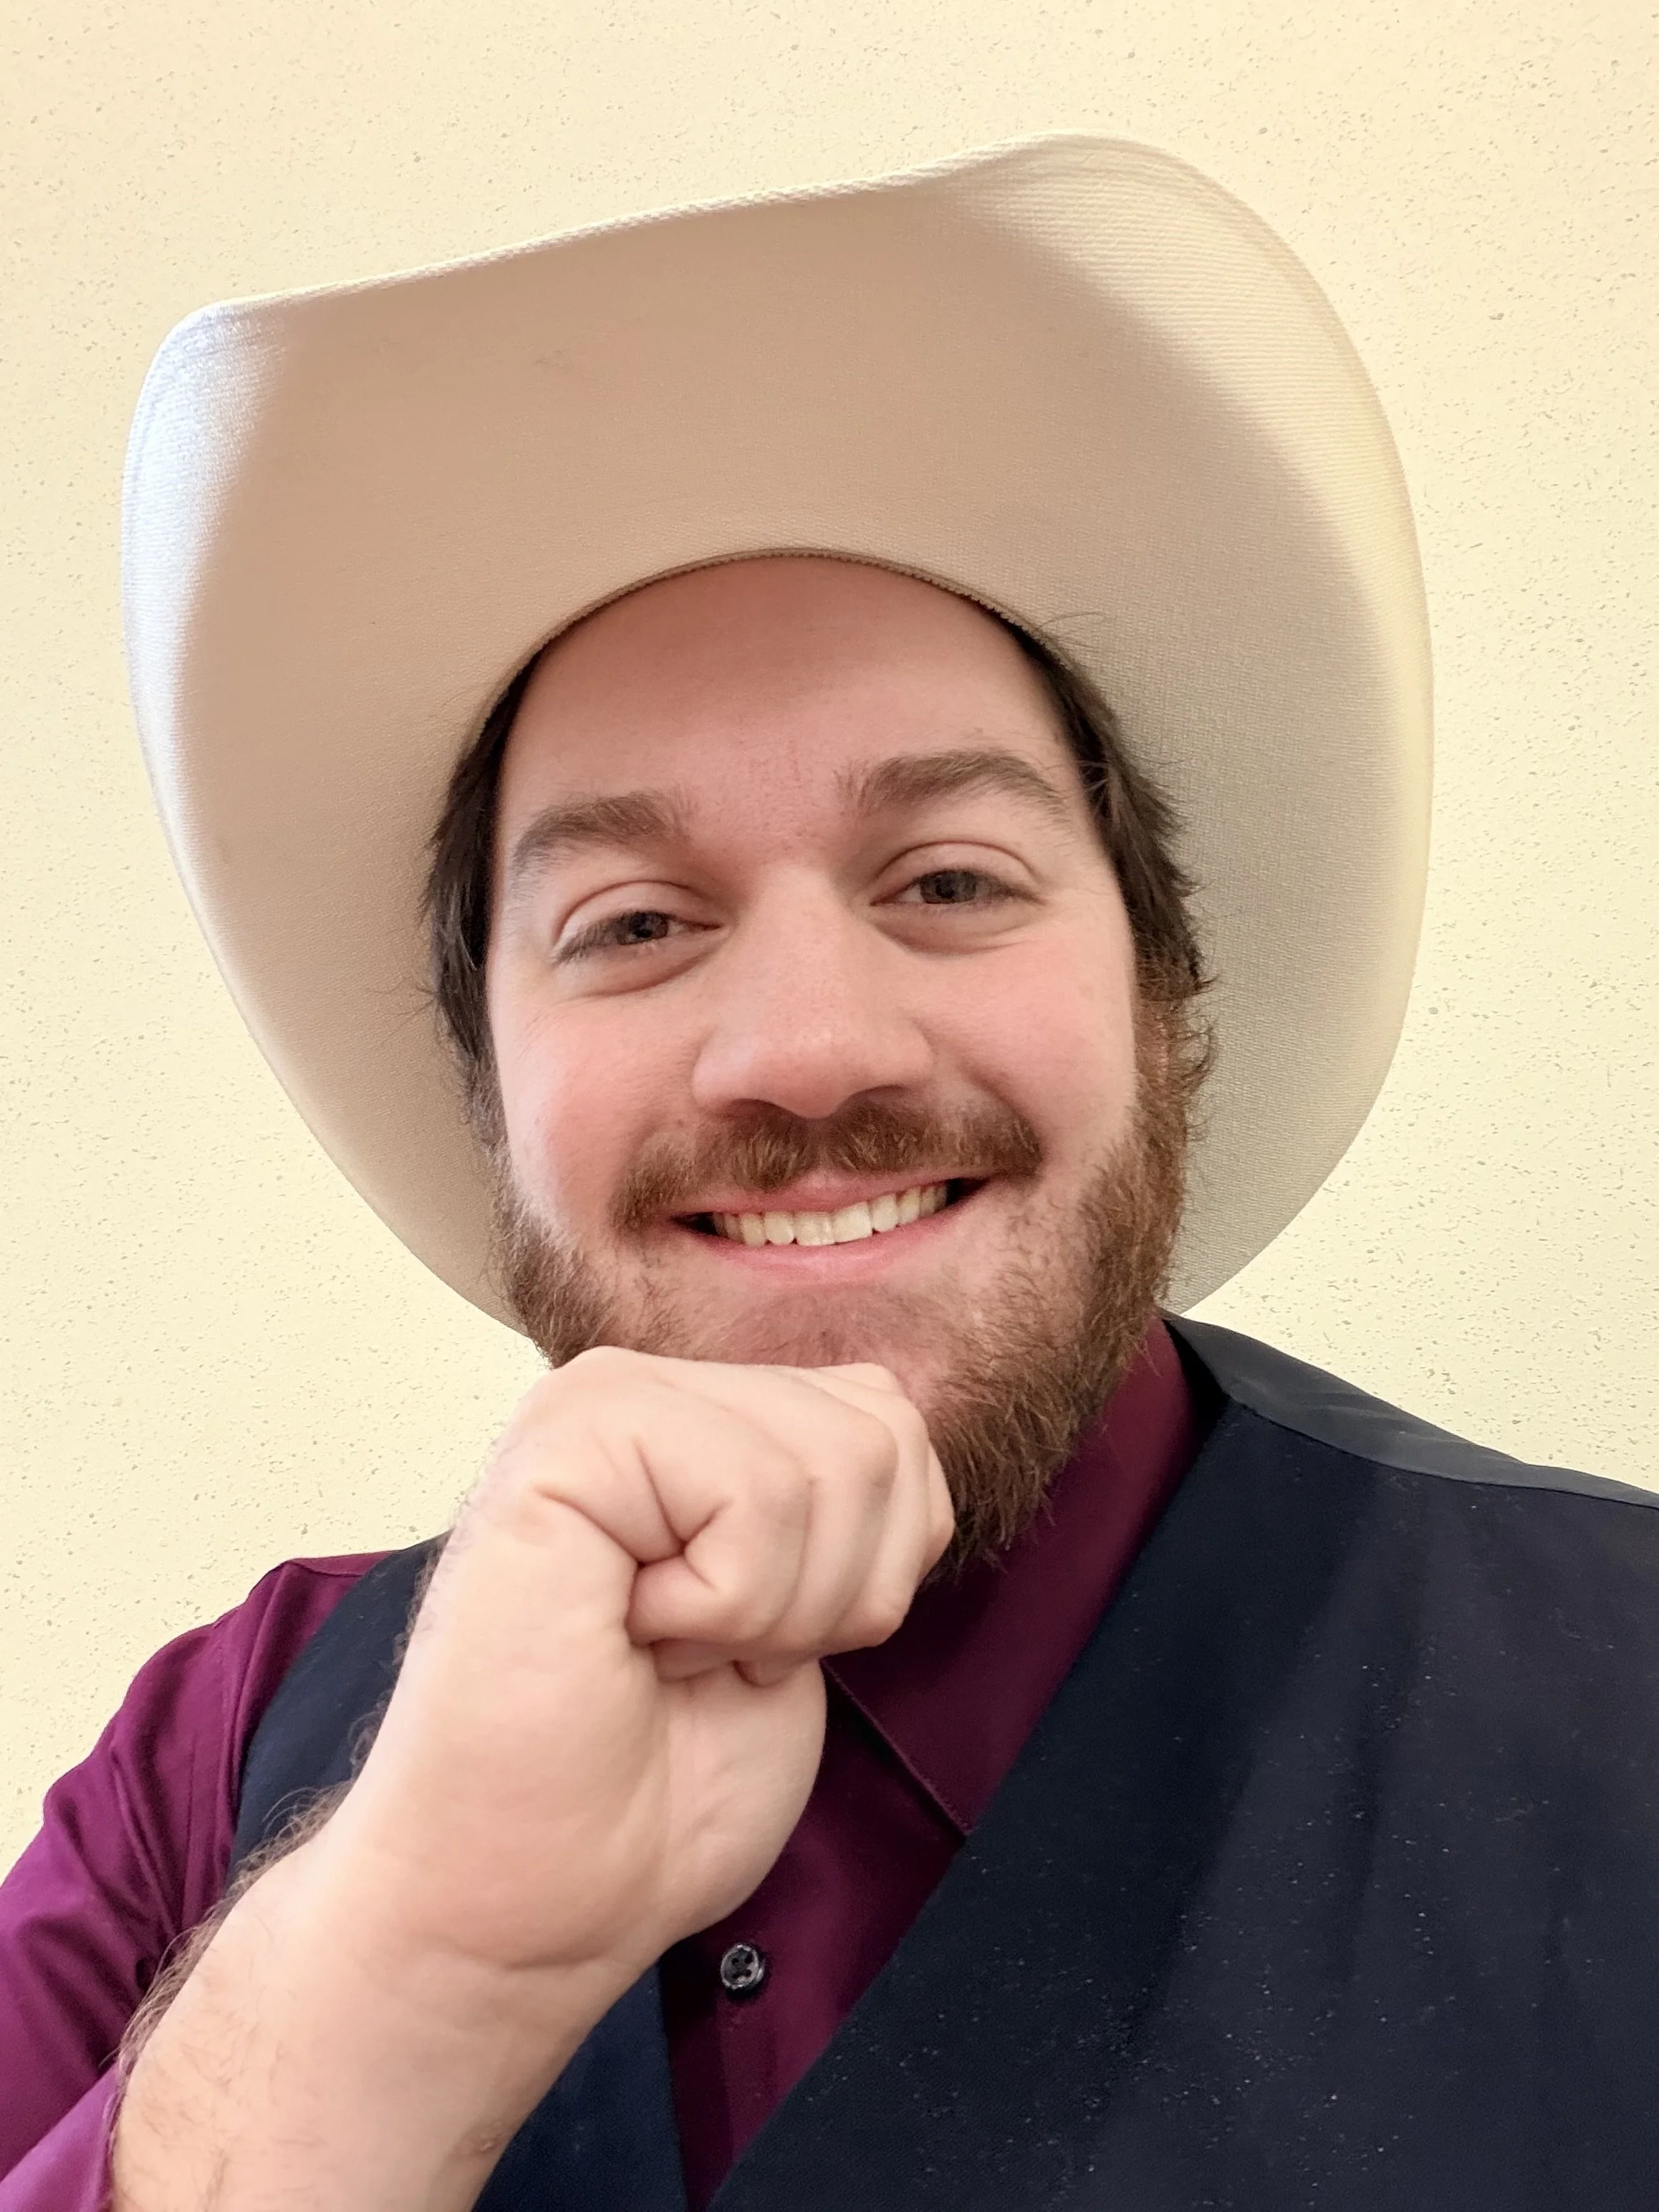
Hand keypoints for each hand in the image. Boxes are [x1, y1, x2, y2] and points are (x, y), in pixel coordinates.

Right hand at [310, 1350, 954, 1992]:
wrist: (533, 1900)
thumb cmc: (662, 1785)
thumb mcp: (805, 1609)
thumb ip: (840, 1493)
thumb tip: (898, 1414)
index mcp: (697, 1413)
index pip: (894, 1422)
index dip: (874, 1573)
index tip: (749, 1645)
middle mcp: (644, 1385)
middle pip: (883, 1436)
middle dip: (836, 1594)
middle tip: (703, 1658)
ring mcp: (598, 1401)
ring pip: (836, 1465)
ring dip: (774, 1610)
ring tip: (663, 1648)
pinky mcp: (565, 1441)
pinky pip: (757, 1498)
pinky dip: (725, 1608)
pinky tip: (630, 1634)